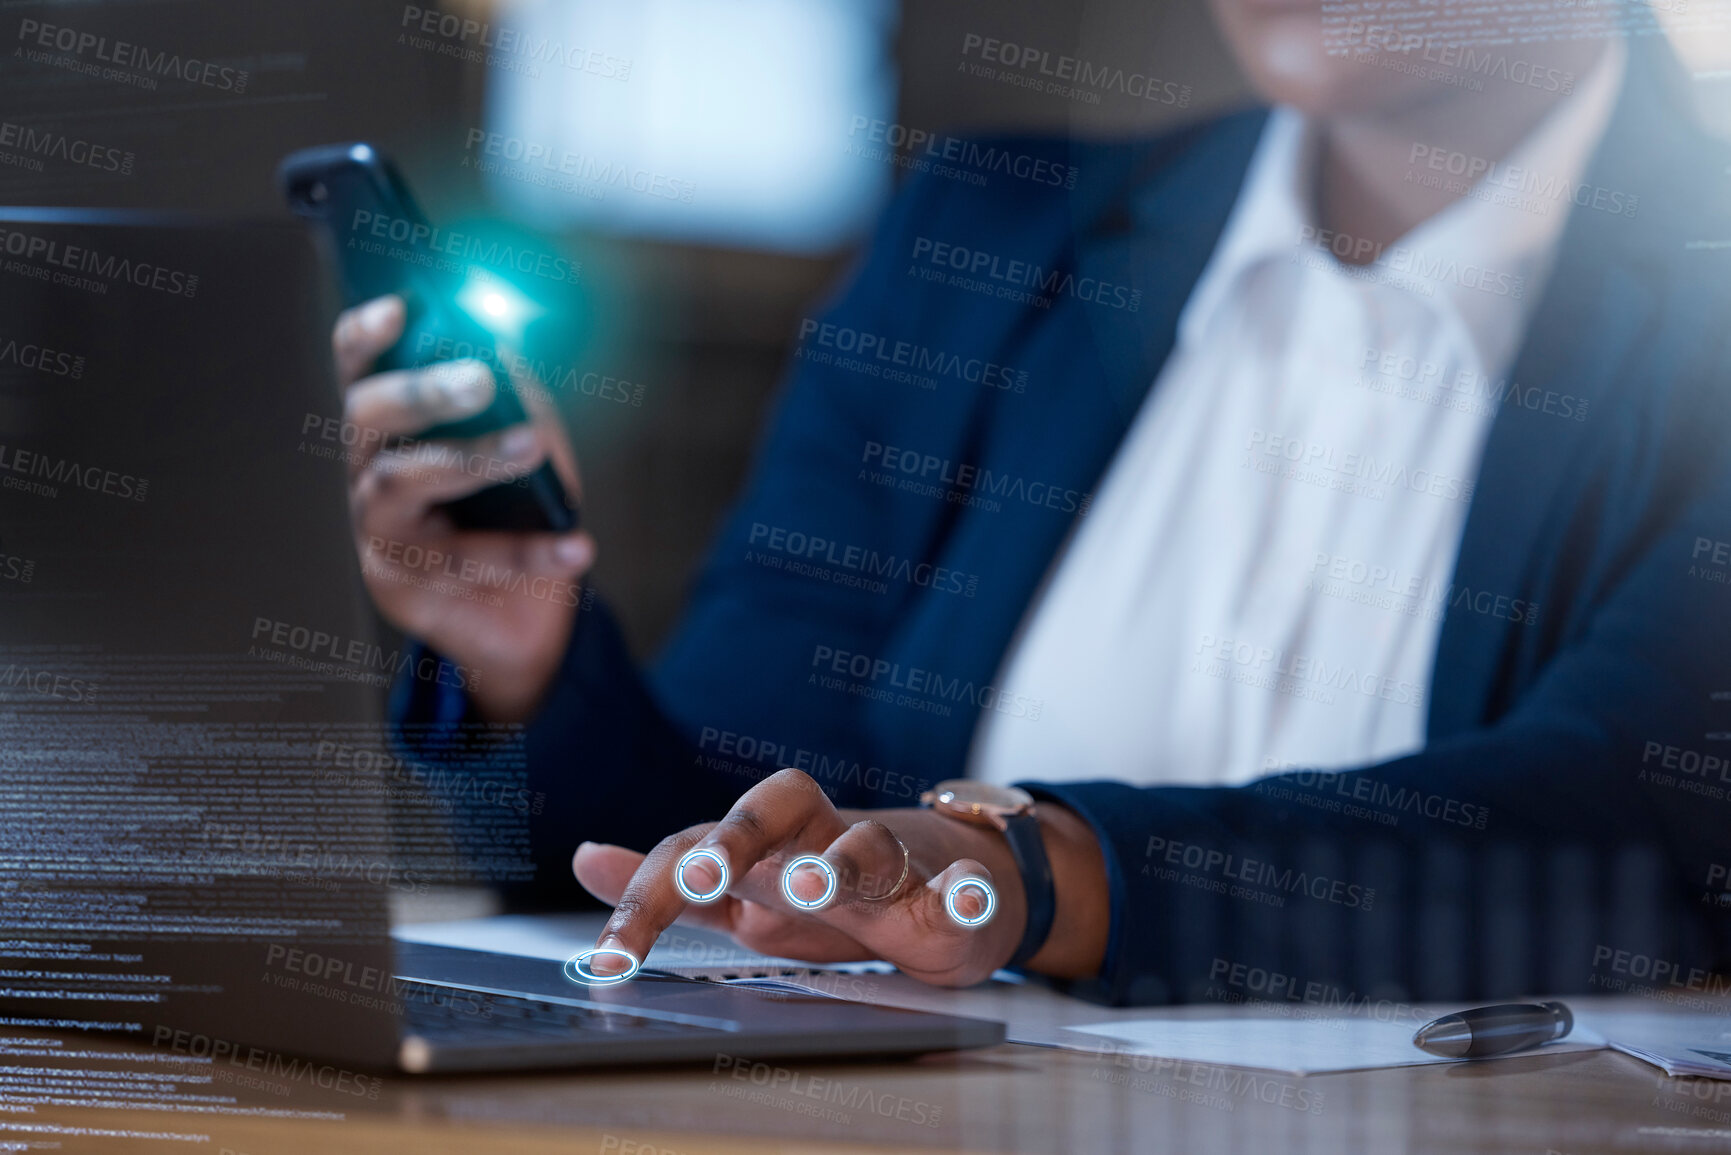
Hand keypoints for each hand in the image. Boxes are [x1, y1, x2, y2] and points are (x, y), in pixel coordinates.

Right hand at [334, 295, 591, 721]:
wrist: (519, 617)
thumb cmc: (514, 513)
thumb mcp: (525, 444)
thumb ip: (517, 398)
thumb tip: (512, 344)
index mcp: (391, 426)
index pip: (360, 368)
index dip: (368, 335)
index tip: (401, 308)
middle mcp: (368, 468)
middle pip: (369, 416)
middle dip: (421, 391)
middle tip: (479, 380)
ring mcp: (376, 527)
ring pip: (404, 482)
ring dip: (472, 458)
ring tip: (532, 445)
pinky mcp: (398, 583)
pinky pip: (462, 560)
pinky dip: (529, 550)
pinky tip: (577, 544)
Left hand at [571, 768, 1109, 986]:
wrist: (944, 876)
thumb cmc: (830, 888)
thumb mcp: (743, 892)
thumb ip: (671, 879)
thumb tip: (586, 857)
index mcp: (763, 845)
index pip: (693, 849)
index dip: (646, 896)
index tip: (611, 959)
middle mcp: (820, 838)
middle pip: (774, 812)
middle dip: (736, 839)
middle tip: (703, 874)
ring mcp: (889, 861)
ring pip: (866, 842)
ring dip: (839, 860)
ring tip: (815, 885)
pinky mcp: (951, 896)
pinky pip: (963, 887)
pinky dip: (966, 892)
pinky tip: (967, 900)